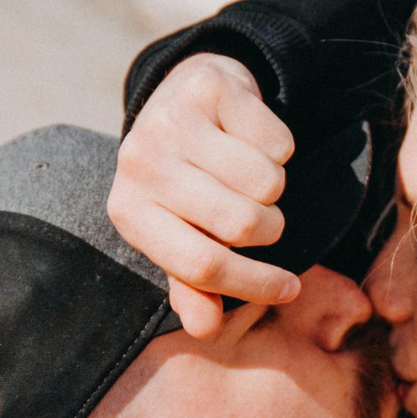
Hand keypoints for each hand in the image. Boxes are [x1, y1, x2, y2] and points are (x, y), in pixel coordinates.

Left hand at [111, 54, 303, 337]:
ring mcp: (171, 121)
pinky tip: (250, 140)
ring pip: (268, 184)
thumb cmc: (186, 181)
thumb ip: (193, 284)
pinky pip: (277, 142)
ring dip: (274, 188)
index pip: (203, 265)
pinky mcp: (208, 88)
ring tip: (249, 176)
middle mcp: (140, 163)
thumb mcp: (180, 234)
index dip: (254, 285)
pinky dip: (279, 149)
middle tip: (261, 217)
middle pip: (243, 225)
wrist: (184, 97)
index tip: (289, 288)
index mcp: (128, 211)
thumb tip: (206, 329)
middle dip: (269, 229)